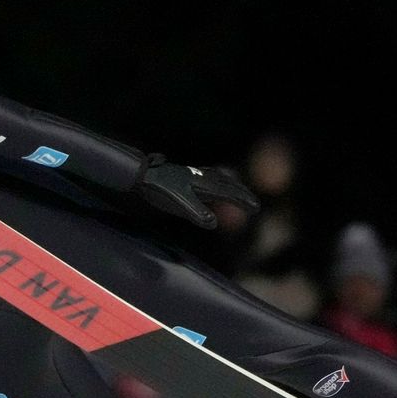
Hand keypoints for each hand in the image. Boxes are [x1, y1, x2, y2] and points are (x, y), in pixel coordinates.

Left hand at [136, 157, 259, 229]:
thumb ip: (196, 212)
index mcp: (203, 184)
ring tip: (241, 190)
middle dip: (242, 194)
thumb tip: (213, 223)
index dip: (242, 201)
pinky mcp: (186, 174)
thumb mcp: (177, 203)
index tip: (255, 208)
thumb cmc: (159, 190)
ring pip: (220, 178)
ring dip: (233, 185)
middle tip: (255, 204)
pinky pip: (209, 175)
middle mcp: (202, 177)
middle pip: (228, 184)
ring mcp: (194, 174)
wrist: (141, 175)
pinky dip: (219, 179)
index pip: (229, 194)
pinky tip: (216, 180)